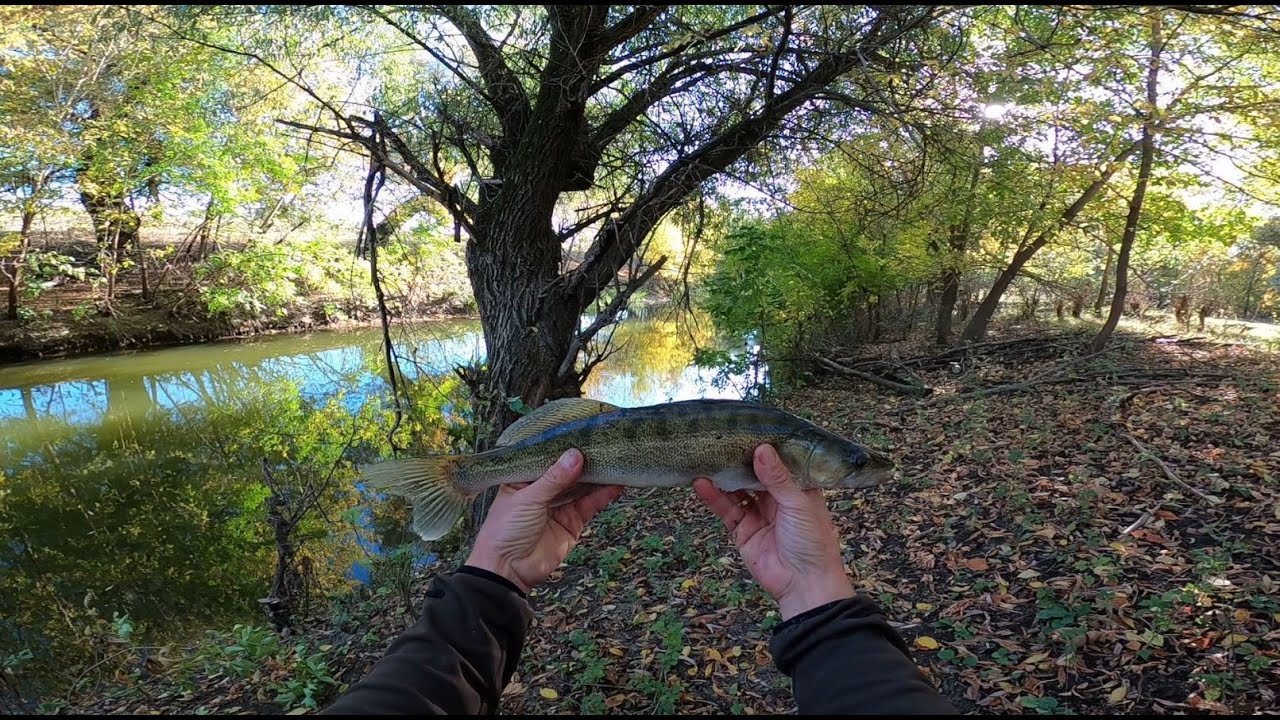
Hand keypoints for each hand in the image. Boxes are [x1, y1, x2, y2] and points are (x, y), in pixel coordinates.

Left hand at [466, 449, 622, 593]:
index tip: (582, 434)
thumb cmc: (505, 530)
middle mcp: (543, 491)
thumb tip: (576, 456)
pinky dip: (603, 496)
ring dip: (597, 476)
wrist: (508, 570)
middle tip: (604, 445)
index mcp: (524, 479)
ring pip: (582, 487)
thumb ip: (554, 478)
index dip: (563, 448)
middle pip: (567, 472)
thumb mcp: (528, 498)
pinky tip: (615, 484)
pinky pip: (590, 506)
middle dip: (584, 461)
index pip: (546, 458)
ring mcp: (559, 507)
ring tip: (614, 461)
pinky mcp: (572, 523)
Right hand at [694, 444, 854, 619]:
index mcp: (798, 488)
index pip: (778, 461)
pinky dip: (713, 497)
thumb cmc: (813, 541)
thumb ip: (777, 477)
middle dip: (738, 459)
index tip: (746, 428)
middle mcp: (777, 498)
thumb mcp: (798, 503)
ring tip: (705, 457)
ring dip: (722, 476)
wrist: (804, 584)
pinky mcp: (742, 531)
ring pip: (736, 490)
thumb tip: (761, 449)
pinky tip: (701, 483)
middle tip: (720, 439)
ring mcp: (758, 514)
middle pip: (753, 474)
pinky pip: (726, 509)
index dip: (763, 447)